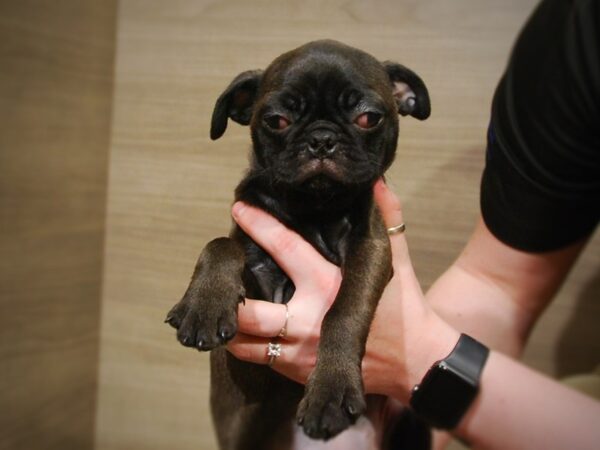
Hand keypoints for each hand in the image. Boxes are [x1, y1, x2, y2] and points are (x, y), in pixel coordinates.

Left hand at [227, 180, 458, 402]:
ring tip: (219, 306)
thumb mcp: (396, 261)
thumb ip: (387, 218)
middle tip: (213, 276)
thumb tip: (377, 183)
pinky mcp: (300, 374)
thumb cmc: (402, 307)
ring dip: (229, 327)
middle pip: (249, 314)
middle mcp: (307, 321)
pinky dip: (246, 346)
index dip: (259, 226)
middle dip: (225, 296)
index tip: (238, 210)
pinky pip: (261, 360)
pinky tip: (239, 330)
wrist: (414, 361)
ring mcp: (301, 354)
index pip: (285, 249)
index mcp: (327, 286)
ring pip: (245, 345)